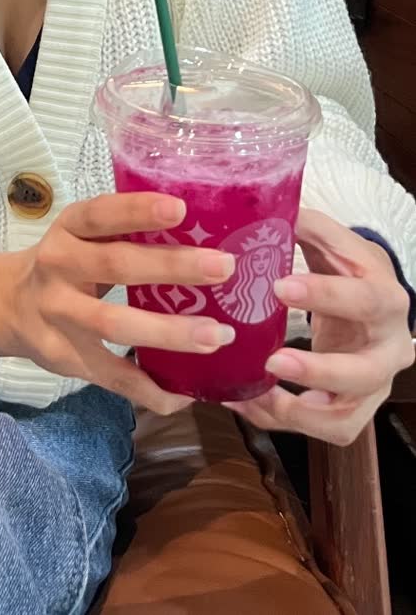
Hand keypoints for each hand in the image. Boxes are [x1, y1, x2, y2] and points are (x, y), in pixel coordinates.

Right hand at [0, 192, 236, 414]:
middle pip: (116, 266)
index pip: (100, 214)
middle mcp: (58, 267)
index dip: (138, 210)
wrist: (5, 305)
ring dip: (169, 332)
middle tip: (223, 267)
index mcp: (67, 230)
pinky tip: (185, 393)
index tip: (181, 208)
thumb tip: (201, 233)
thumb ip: (122, 235)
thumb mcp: (79, 237)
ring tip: (217, 335)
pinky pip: (113, 376)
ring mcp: (60, 315)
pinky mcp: (65, 357)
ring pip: (115, 324)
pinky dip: (151, 388)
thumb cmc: (64, 263)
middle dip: (172, 267)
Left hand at [226, 208, 413, 445]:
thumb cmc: (347, 269)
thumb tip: (260, 206)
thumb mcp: (333, 242)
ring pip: (346, 417)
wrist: (373, 304)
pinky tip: (247, 404)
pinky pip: (323, 430)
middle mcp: (390, 349)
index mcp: (386, 298)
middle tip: (272, 361)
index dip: (325, 295)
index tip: (279, 287)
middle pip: (364, 372)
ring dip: (297, 411)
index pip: (364, 299)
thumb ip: (304, 225)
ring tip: (251, 396)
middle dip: (318, 371)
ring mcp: (374, 386)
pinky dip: (284, 422)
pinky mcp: (355, 410)